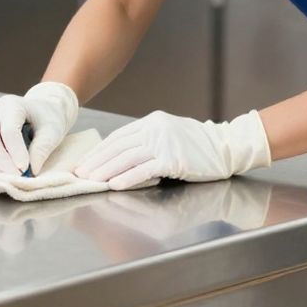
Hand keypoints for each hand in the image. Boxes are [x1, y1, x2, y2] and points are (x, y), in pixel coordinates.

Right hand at [0, 81, 78, 175]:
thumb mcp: (53, 131)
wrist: (39, 113)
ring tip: (14, 176)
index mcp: (12, 105)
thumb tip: (31, 170)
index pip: (9, 130)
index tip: (26, 169)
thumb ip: (43, 149)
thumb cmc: (47, 120)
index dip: (16, 152)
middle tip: (18, 177)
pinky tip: (5, 172)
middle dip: (3, 163)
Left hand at [72, 110, 270, 189]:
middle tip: (79, 174)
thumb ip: (147, 141)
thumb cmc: (198, 145)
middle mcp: (154, 129)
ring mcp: (163, 143)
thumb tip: (120, 157)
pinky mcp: (173, 159)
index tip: (85, 162)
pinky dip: (127, 178)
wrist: (226, 147)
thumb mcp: (169, 134)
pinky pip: (144, 170)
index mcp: (151, 122)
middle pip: (117, 147)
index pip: (118, 137)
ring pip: (126, 158)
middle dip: (96, 162)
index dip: (99, 151)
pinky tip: (114, 184)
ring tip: (91, 181)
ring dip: (105, 171)